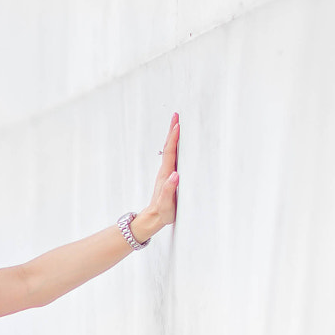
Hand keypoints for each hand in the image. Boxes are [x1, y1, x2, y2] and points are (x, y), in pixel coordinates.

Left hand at [135, 112, 179, 239]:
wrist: (154, 218)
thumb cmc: (162, 212)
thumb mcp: (166, 203)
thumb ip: (168, 190)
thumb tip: (175, 175)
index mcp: (166, 174)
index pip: (170, 153)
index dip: (173, 138)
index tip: (177, 125)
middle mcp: (166, 171)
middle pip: (169, 147)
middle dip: (172, 131)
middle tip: (176, 116)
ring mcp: (167, 172)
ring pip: (170, 150)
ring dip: (173, 136)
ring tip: (177, 123)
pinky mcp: (169, 176)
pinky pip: (173, 157)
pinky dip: (176, 146)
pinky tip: (179, 143)